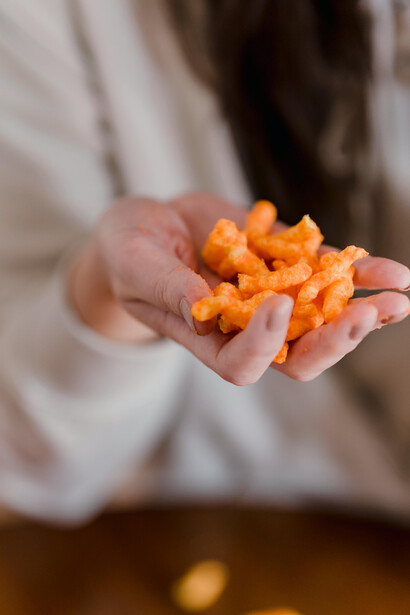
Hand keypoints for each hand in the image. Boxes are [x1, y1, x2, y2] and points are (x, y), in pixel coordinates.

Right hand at [70, 193, 409, 384]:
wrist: (149, 224)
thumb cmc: (129, 251)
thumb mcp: (135, 263)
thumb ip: (165, 285)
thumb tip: (205, 304)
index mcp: (206, 339)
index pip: (241, 364)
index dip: (262, 343)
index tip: (276, 303)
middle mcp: (245, 326)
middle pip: (297, 353)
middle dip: (334, 340)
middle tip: (365, 316)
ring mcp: (270, 295)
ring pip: (323, 318)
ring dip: (364, 311)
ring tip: (399, 296)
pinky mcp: (285, 262)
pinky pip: (326, 273)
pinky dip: (359, 271)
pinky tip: (392, 271)